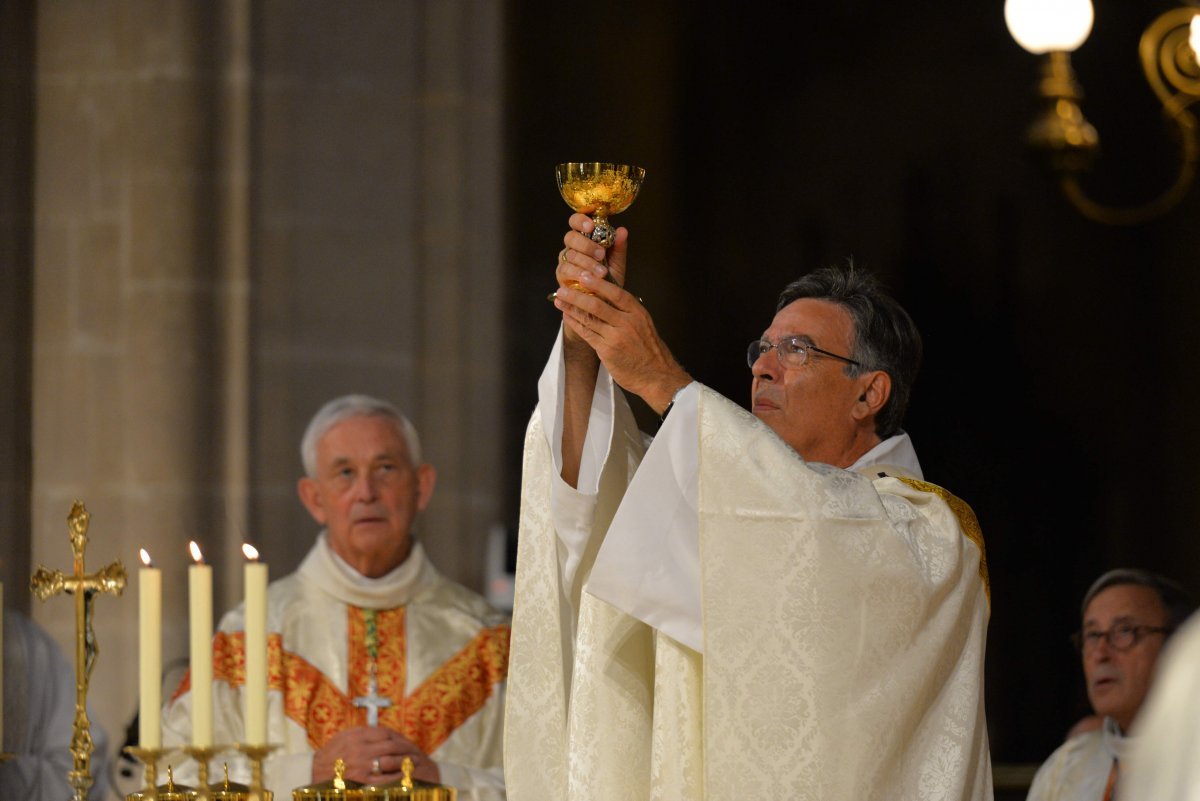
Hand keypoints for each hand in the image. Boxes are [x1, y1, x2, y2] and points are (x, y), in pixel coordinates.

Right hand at [312, 726, 440, 785]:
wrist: (314, 773)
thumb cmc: (331, 754)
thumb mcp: (344, 737)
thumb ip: (363, 733)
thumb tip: (383, 732)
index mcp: (357, 736)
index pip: (385, 733)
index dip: (398, 736)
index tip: (404, 741)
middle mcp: (361, 750)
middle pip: (392, 746)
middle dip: (406, 748)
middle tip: (415, 751)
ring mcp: (362, 766)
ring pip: (391, 761)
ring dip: (405, 762)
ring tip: (415, 762)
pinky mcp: (363, 782)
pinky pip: (385, 779)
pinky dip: (398, 777)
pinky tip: (405, 777)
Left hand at [553, 252, 690, 414]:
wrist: (656, 375)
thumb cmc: (648, 349)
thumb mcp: (643, 324)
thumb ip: (626, 311)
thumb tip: (605, 296)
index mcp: (637, 312)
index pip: (616, 292)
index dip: (598, 283)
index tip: (584, 275)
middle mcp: (627, 322)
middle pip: (597, 305)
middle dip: (577, 295)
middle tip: (563, 288)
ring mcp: (616, 337)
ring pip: (589, 318)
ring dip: (571, 308)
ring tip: (559, 300)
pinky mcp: (607, 350)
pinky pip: (587, 333)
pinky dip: (575, 323)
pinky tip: (567, 316)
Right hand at [556, 214, 628, 349]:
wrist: (602, 305)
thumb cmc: (609, 281)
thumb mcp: (617, 263)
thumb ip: (619, 247)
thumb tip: (622, 230)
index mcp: (585, 239)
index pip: (576, 222)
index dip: (580, 221)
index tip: (591, 226)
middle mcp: (572, 248)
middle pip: (570, 237)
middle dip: (586, 244)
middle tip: (600, 254)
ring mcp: (565, 261)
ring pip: (569, 255)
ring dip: (585, 262)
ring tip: (600, 272)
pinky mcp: (561, 276)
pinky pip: (565, 271)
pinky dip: (577, 274)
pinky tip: (588, 279)